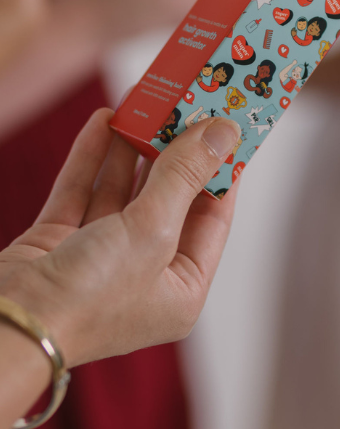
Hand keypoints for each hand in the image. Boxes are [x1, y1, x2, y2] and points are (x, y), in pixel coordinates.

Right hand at [0, 108, 239, 365]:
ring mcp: (97, 261)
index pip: (212, 220)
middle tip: (187, 107)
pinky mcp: (56, 246)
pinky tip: (104, 121)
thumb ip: (183, 177)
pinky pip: (80, 194)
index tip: (229, 131)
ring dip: (132, 149)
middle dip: (174, 154)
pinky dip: (92, 159)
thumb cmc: (90, 295)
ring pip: (121, 194)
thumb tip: (223, 134)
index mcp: (181, 291)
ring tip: (147, 103)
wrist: (7, 325)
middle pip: (167, 203)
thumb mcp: (152, 230)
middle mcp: (143, 278)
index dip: (222, 173)